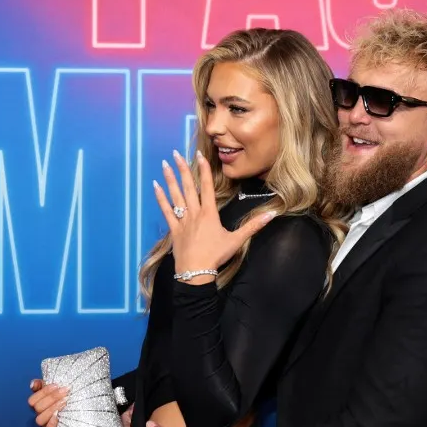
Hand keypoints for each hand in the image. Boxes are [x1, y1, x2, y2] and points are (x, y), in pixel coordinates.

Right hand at [28, 379, 68, 426]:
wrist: (84, 410)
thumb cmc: (68, 397)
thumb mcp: (57, 388)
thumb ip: (44, 383)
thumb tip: (33, 384)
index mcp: (39, 403)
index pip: (32, 400)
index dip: (43, 392)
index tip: (57, 385)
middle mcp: (40, 414)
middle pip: (38, 408)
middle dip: (52, 398)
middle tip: (65, 392)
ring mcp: (46, 425)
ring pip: (39, 420)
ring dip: (52, 409)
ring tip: (65, 402)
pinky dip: (51, 425)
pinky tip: (58, 416)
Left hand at [153, 149, 275, 281]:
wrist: (196, 272)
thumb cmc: (217, 255)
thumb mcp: (237, 240)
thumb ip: (253, 226)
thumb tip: (271, 214)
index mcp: (209, 213)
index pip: (207, 187)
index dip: (204, 170)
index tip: (199, 155)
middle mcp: (194, 213)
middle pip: (188, 187)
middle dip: (182, 169)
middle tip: (175, 153)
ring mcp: (182, 220)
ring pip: (175, 196)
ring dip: (170, 179)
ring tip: (164, 164)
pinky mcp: (174, 229)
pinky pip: (166, 211)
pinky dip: (160, 198)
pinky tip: (155, 187)